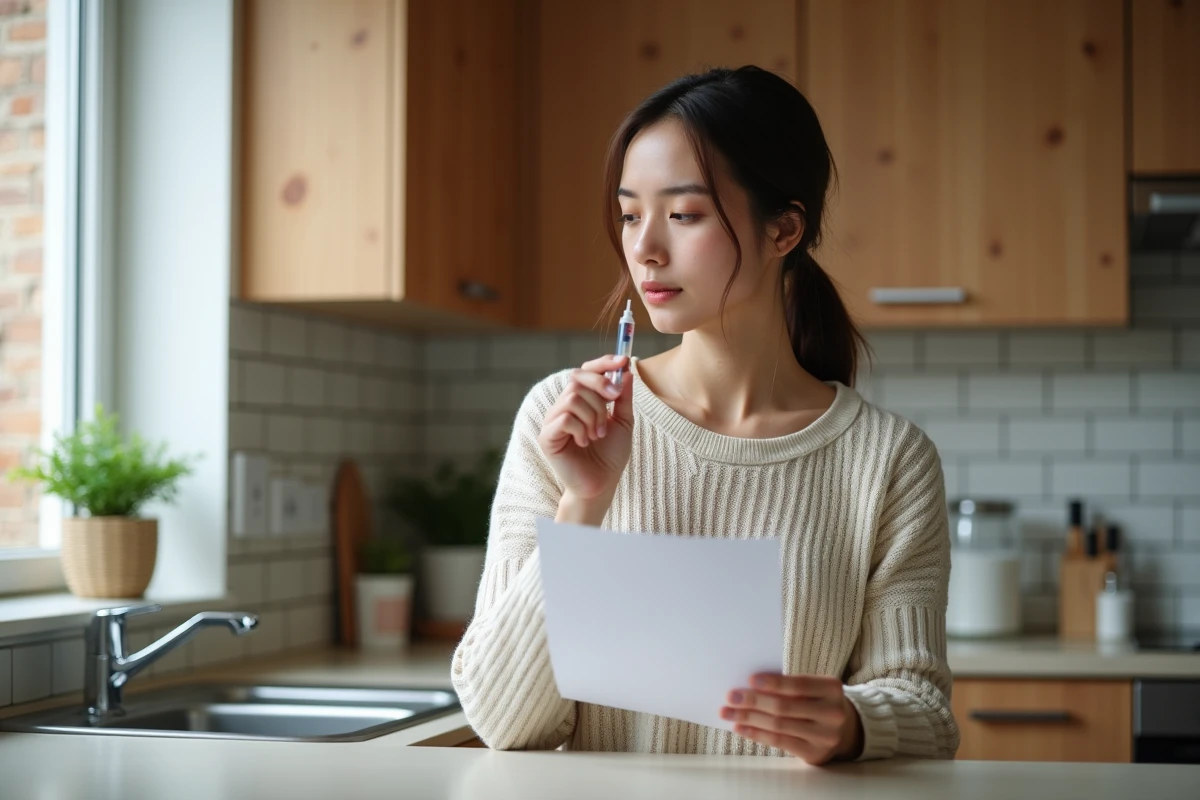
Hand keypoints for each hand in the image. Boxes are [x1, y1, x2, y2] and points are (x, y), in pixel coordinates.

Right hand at [537, 355, 634, 504]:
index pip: (586, 371)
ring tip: (597, 435)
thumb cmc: (610, 456)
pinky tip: (584, 443)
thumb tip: (625, 370)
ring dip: (593, 415)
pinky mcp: (547, 436)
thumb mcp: (623, 422)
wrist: (601, 485)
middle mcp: (564, 406)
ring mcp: (553, 420)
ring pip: (573, 398)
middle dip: (601, 388)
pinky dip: (581, 429)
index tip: (624, 361)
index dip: (603, 363)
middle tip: (613, 402)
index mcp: (581, 401)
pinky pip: (565, 418)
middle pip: (578, 378)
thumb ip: (622, 397)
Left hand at [720, 674, 863, 764]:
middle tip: (730, 697)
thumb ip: (789, 685)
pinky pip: (779, 742)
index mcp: (832, 689)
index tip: (749, 679)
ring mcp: (824, 736)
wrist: (845, 728)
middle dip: (753, 701)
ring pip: (779, 726)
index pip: (798, 685)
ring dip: (749, 718)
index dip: (773, 683)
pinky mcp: (814, 754)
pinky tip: (740, 727)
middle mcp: (832, 714)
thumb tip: (748, 685)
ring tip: (728, 712)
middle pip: (785, 707)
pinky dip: (756, 734)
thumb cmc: (818, 700)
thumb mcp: (813, 687)